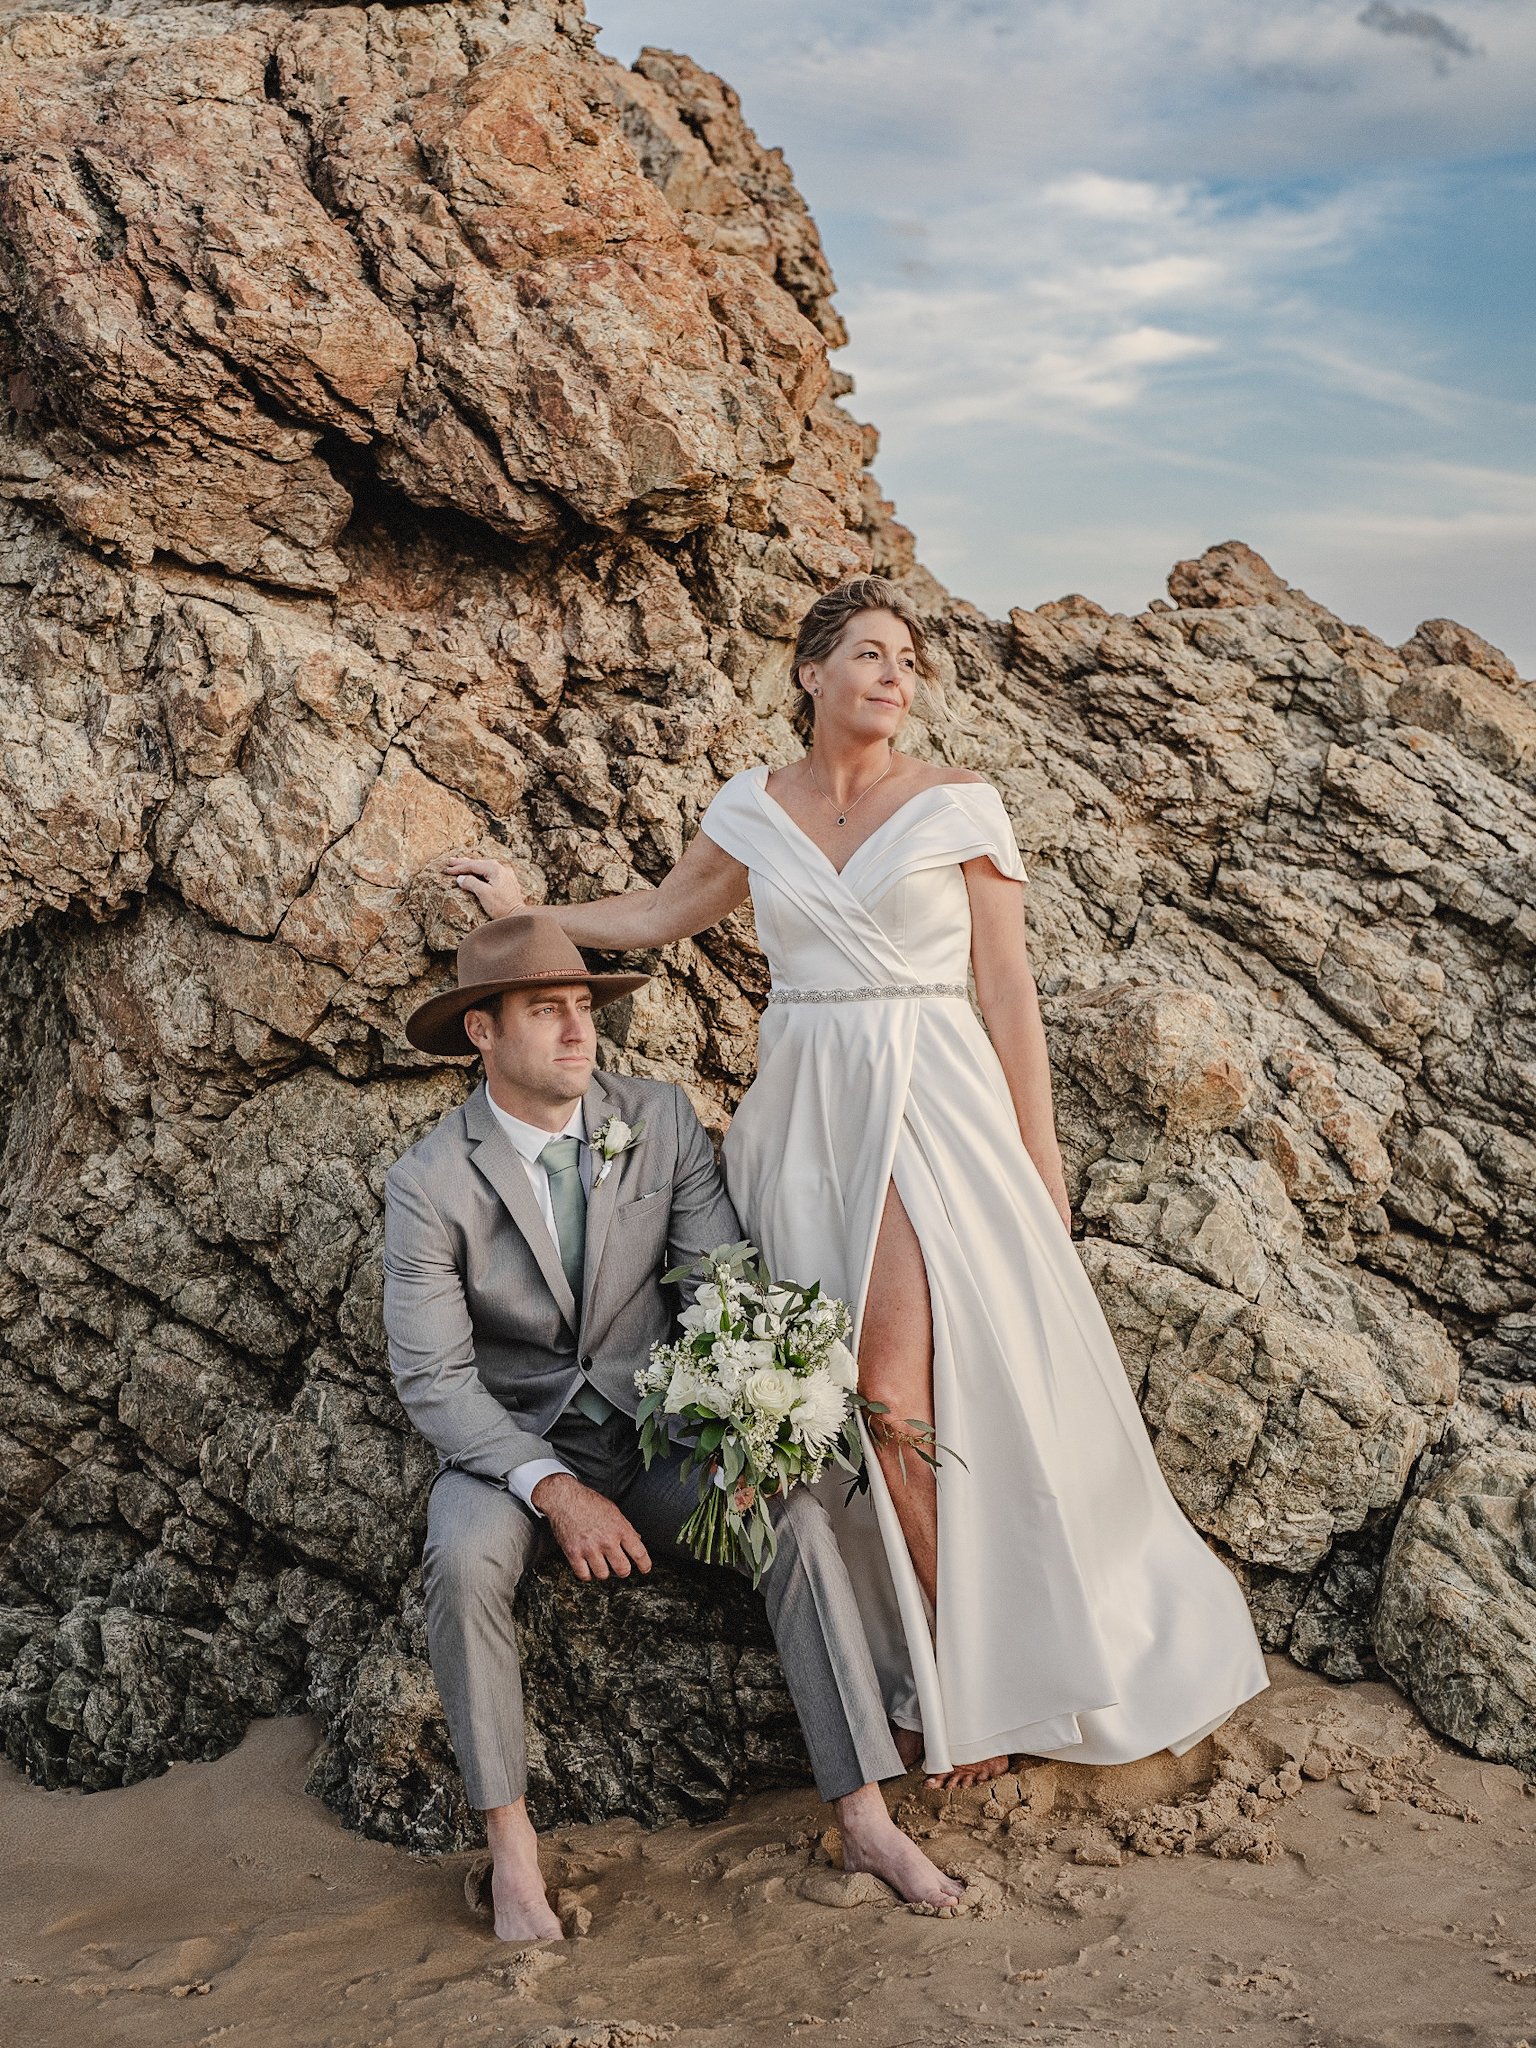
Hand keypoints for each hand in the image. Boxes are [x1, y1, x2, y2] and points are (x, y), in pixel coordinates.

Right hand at [444, 855, 526, 918]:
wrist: (517, 916)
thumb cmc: (501, 906)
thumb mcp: (483, 894)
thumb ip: (471, 883)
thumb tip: (461, 878)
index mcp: (495, 869)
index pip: (473, 866)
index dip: (459, 868)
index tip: (447, 870)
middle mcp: (501, 869)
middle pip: (478, 864)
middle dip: (463, 863)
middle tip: (450, 862)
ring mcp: (505, 874)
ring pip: (484, 867)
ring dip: (471, 866)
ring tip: (460, 864)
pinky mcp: (507, 882)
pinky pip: (490, 872)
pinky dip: (480, 871)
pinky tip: (477, 872)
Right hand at [531, 1472, 651, 1581]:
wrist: (564, 1498)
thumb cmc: (589, 1502)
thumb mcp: (613, 1511)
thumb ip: (626, 1527)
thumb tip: (637, 1540)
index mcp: (620, 1528)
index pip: (639, 1553)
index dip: (645, 1565)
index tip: (645, 1569)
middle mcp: (606, 1540)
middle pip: (622, 1569)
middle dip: (623, 1571)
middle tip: (621, 1568)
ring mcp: (590, 1548)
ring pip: (603, 1575)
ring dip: (603, 1572)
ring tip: (601, 1564)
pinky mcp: (573, 1553)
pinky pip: (584, 1575)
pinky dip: (586, 1574)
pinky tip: (587, 1567)